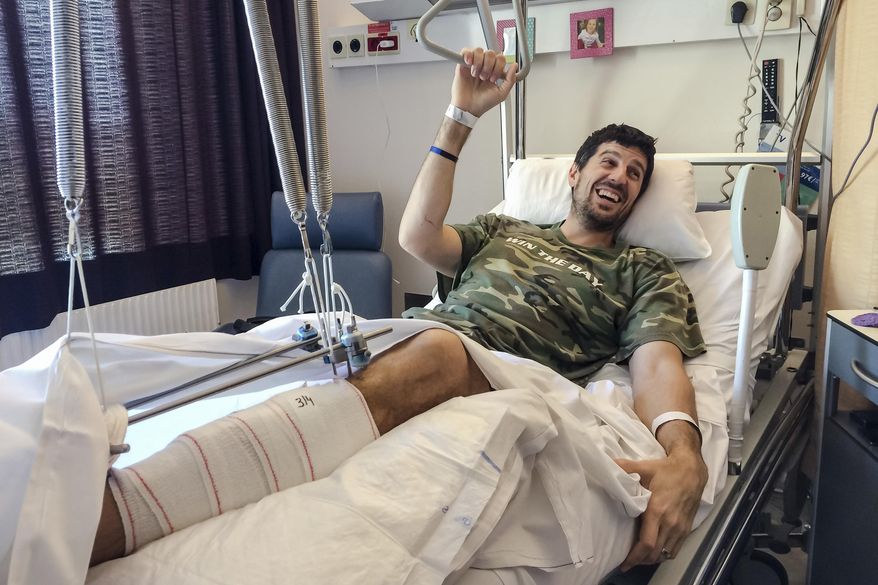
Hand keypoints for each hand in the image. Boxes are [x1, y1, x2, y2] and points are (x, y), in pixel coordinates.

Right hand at [451, 48, 517, 117]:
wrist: (468, 108)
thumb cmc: (483, 103)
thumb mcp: (502, 94)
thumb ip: (510, 79)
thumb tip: (514, 65)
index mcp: (494, 71)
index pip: (500, 58)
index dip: (498, 66)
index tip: (493, 78)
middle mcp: (484, 66)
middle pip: (490, 53)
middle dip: (488, 66)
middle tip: (484, 78)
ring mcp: (473, 65)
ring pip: (478, 51)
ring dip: (478, 63)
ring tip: (476, 75)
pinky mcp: (462, 65)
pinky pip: (465, 51)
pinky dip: (468, 55)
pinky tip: (469, 64)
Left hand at [615, 448, 707, 570]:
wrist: (691, 470)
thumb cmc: (666, 470)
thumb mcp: (643, 467)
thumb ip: (624, 468)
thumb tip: (607, 465)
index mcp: (657, 511)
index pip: (646, 543)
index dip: (634, 557)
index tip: (623, 564)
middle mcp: (670, 523)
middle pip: (654, 554)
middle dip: (639, 561)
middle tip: (627, 563)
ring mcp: (680, 527)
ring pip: (665, 554)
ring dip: (651, 559)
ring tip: (638, 558)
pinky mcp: (687, 528)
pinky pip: (675, 549)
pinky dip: (663, 555)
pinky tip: (654, 552)